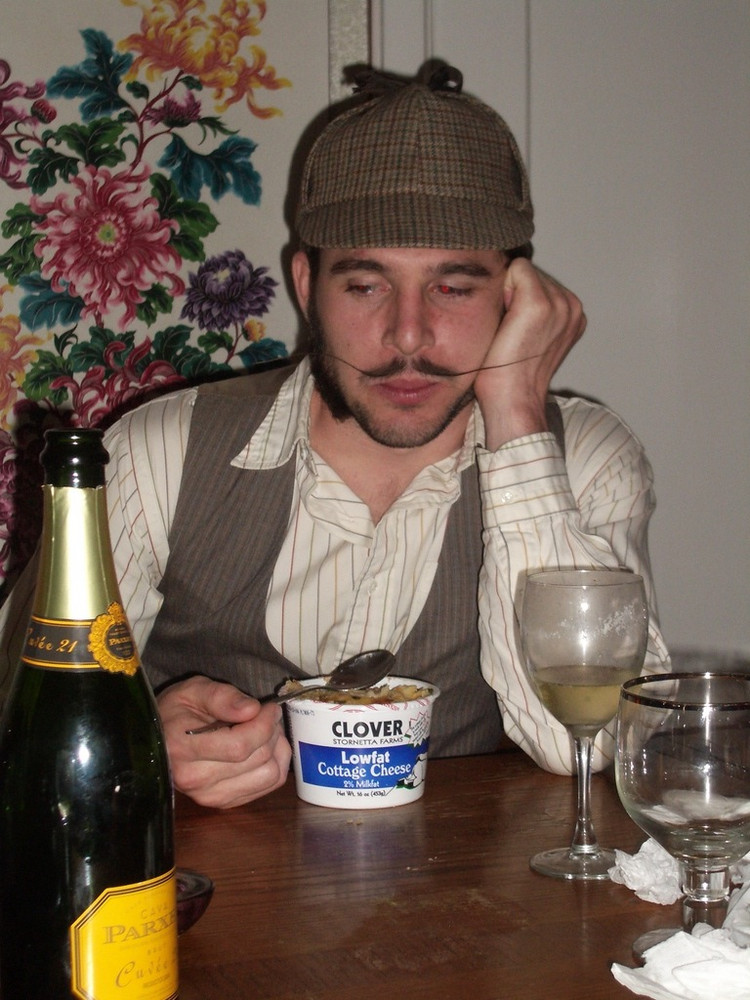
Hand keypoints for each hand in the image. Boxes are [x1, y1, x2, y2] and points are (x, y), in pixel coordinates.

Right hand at [157, 675, 290, 808]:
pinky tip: (265, 747)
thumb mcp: (193, 690)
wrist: (158, 740)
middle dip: (272, 731)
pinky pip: (268, 786)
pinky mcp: (224, 803)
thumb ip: (222, 696)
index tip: (268, 707)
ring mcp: (211, 796)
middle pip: (258, 759)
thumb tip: (251, 709)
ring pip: (269, 775)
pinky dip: (275, 764)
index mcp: (183, 749)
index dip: (263, 724)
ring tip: (266, 731)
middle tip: (268, 714)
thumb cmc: (176, 711)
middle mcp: (196, 780)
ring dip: (277, 749)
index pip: (239, 746)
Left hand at [474, 259, 585, 449]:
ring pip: (522, 271)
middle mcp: (573, 306)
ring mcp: (559, 303)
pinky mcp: (539, 304)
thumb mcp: (532, 335)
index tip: (517, 331)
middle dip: (516, 294)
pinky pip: (516, 270)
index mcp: (574, 314)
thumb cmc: (511, 376)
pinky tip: (507, 323)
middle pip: (531, 272)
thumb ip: (532, 308)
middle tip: (513, 333)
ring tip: (510, 331)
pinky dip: (504, 290)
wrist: (512, 401)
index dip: (519, 298)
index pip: (539, 279)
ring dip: (509, 295)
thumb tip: (510, 283)